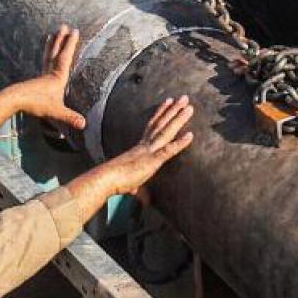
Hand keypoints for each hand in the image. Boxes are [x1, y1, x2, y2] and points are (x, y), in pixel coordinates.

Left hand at [12, 25, 86, 132]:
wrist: (14, 100)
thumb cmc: (35, 103)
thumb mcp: (55, 111)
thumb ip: (69, 117)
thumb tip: (84, 124)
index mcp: (57, 77)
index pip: (66, 57)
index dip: (71, 43)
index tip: (75, 30)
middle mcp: (49, 73)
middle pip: (56, 52)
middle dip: (61, 39)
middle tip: (64, 26)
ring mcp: (41, 75)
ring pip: (47, 56)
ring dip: (51, 45)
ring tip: (52, 35)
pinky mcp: (35, 80)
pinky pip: (42, 63)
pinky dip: (44, 56)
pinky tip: (45, 57)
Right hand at [74, 97, 193, 208]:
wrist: (106, 180)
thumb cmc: (115, 182)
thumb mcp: (132, 184)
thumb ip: (140, 191)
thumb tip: (142, 200)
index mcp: (140, 147)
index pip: (152, 126)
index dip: (161, 112)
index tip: (168, 101)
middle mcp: (145, 145)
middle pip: (162, 123)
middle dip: (174, 110)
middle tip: (184, 97)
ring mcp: (149, 151)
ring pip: (166, 131)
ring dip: (179, 119)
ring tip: (189, 107)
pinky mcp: (152, 161)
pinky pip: (168, 151)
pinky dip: (180, 143)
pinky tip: (190, 136)